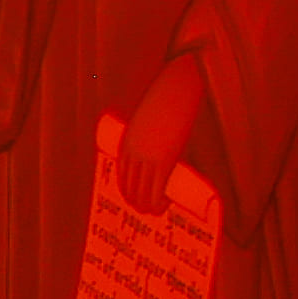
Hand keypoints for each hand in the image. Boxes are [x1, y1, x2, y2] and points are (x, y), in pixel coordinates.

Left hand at [116, 53, 212, 209]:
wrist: (175, 87)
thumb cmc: (167, 98)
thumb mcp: (151, 119)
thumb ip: (149, 134)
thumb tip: (160, 144)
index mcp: (126, 142)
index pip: (122, 174)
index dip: (128, 189)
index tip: (133, 198)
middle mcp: (132, 152)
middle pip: (129, 186)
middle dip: (136, 201)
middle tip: (145, 210)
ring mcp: (146, 157)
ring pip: (142, 191)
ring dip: (147, 205)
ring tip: (155, 211)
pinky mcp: (163, 159)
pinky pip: (157, 188)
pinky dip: (158, 201)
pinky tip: (164, 206)